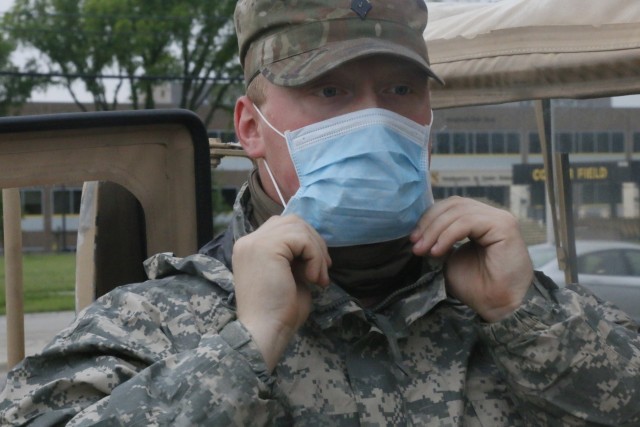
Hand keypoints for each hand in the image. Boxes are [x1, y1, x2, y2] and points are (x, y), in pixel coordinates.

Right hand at [232, 215, 330, 370]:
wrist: (265, 332)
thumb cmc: (279, 313)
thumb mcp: (290, 276)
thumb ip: (296, 257)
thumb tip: (315, 245)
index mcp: (251, 248)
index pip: (283, 227)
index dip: (306, 243)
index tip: (318, 269)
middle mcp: (249, 241)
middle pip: (292, 222)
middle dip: (314, 243)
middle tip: (323, 271)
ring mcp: (254, 242)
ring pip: (298, 227)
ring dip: (316, 251)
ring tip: (318, 278)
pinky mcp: (266, 246)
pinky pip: (301, 239)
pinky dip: (314, 257)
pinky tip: (312, 279)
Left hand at [410, 196, 532, 321]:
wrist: (497, 306)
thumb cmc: (477, 286)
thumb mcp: (450, 258)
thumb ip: (439, 239)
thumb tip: (419, 231)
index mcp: (480, 220)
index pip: (451, 206)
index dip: (429, 218)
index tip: (413, 239)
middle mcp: (492, 216)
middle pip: (453, 205)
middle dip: (429, 223)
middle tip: (415, 244)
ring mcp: (499, 219)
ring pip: (458, 212)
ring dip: (435, 231)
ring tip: (424, 250)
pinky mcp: (504, 226)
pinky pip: (467, 222)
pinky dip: (448, 235)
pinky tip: (437, 251)